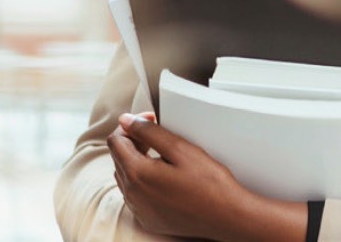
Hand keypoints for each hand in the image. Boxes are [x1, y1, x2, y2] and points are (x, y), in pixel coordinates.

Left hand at [108, 113, 307, 241]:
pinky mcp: (147, 219)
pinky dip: (141, 181)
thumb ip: (149, 132)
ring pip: (124, 176)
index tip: (150, 121)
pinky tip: (163, 176)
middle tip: (158, 134)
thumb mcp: (180, 148)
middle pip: (118, 158)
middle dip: (133, 141)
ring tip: (160, 154)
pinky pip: (134, 195)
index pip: (115, 141)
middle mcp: (133, 195)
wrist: (225, 216)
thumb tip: (126, 121)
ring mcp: (139, 210)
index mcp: (138, 174)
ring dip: (136, 160)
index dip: (131, 125)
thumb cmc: (209, 183)